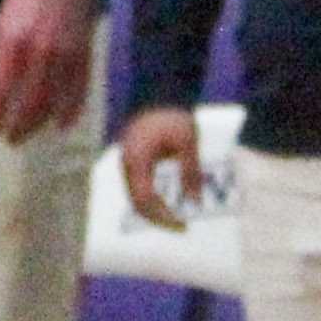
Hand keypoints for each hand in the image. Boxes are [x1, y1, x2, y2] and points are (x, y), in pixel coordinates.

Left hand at [0, 0, 98, 139]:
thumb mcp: (4, 23)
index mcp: (15, 42)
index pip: (3, 91)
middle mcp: (40, 52)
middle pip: (30, 103)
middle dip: (18, 126)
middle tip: (9, 139)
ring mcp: (65, 55)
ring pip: (53, 102)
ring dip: (39, 124)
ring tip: (28, 135)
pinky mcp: (84, 54)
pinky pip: (78, 91)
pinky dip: (71, 111)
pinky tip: (61, 125)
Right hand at [117, 106, 200, 228]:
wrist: (160, 92)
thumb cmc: (174, 115)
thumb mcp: (188, 143)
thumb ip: (190, 172)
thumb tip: (194, 202)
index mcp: (137, 159)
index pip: (144, 199)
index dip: (161, 216)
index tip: (181, 224)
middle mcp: (127, 163)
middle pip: (136, 202)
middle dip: (158, 218)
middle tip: (181, 227)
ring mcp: (128, 161)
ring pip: (135, 196)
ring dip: (154, 210)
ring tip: (175, 218)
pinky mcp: (133, 159)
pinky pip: (138, 186)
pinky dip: (151, 198)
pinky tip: (168, 202)